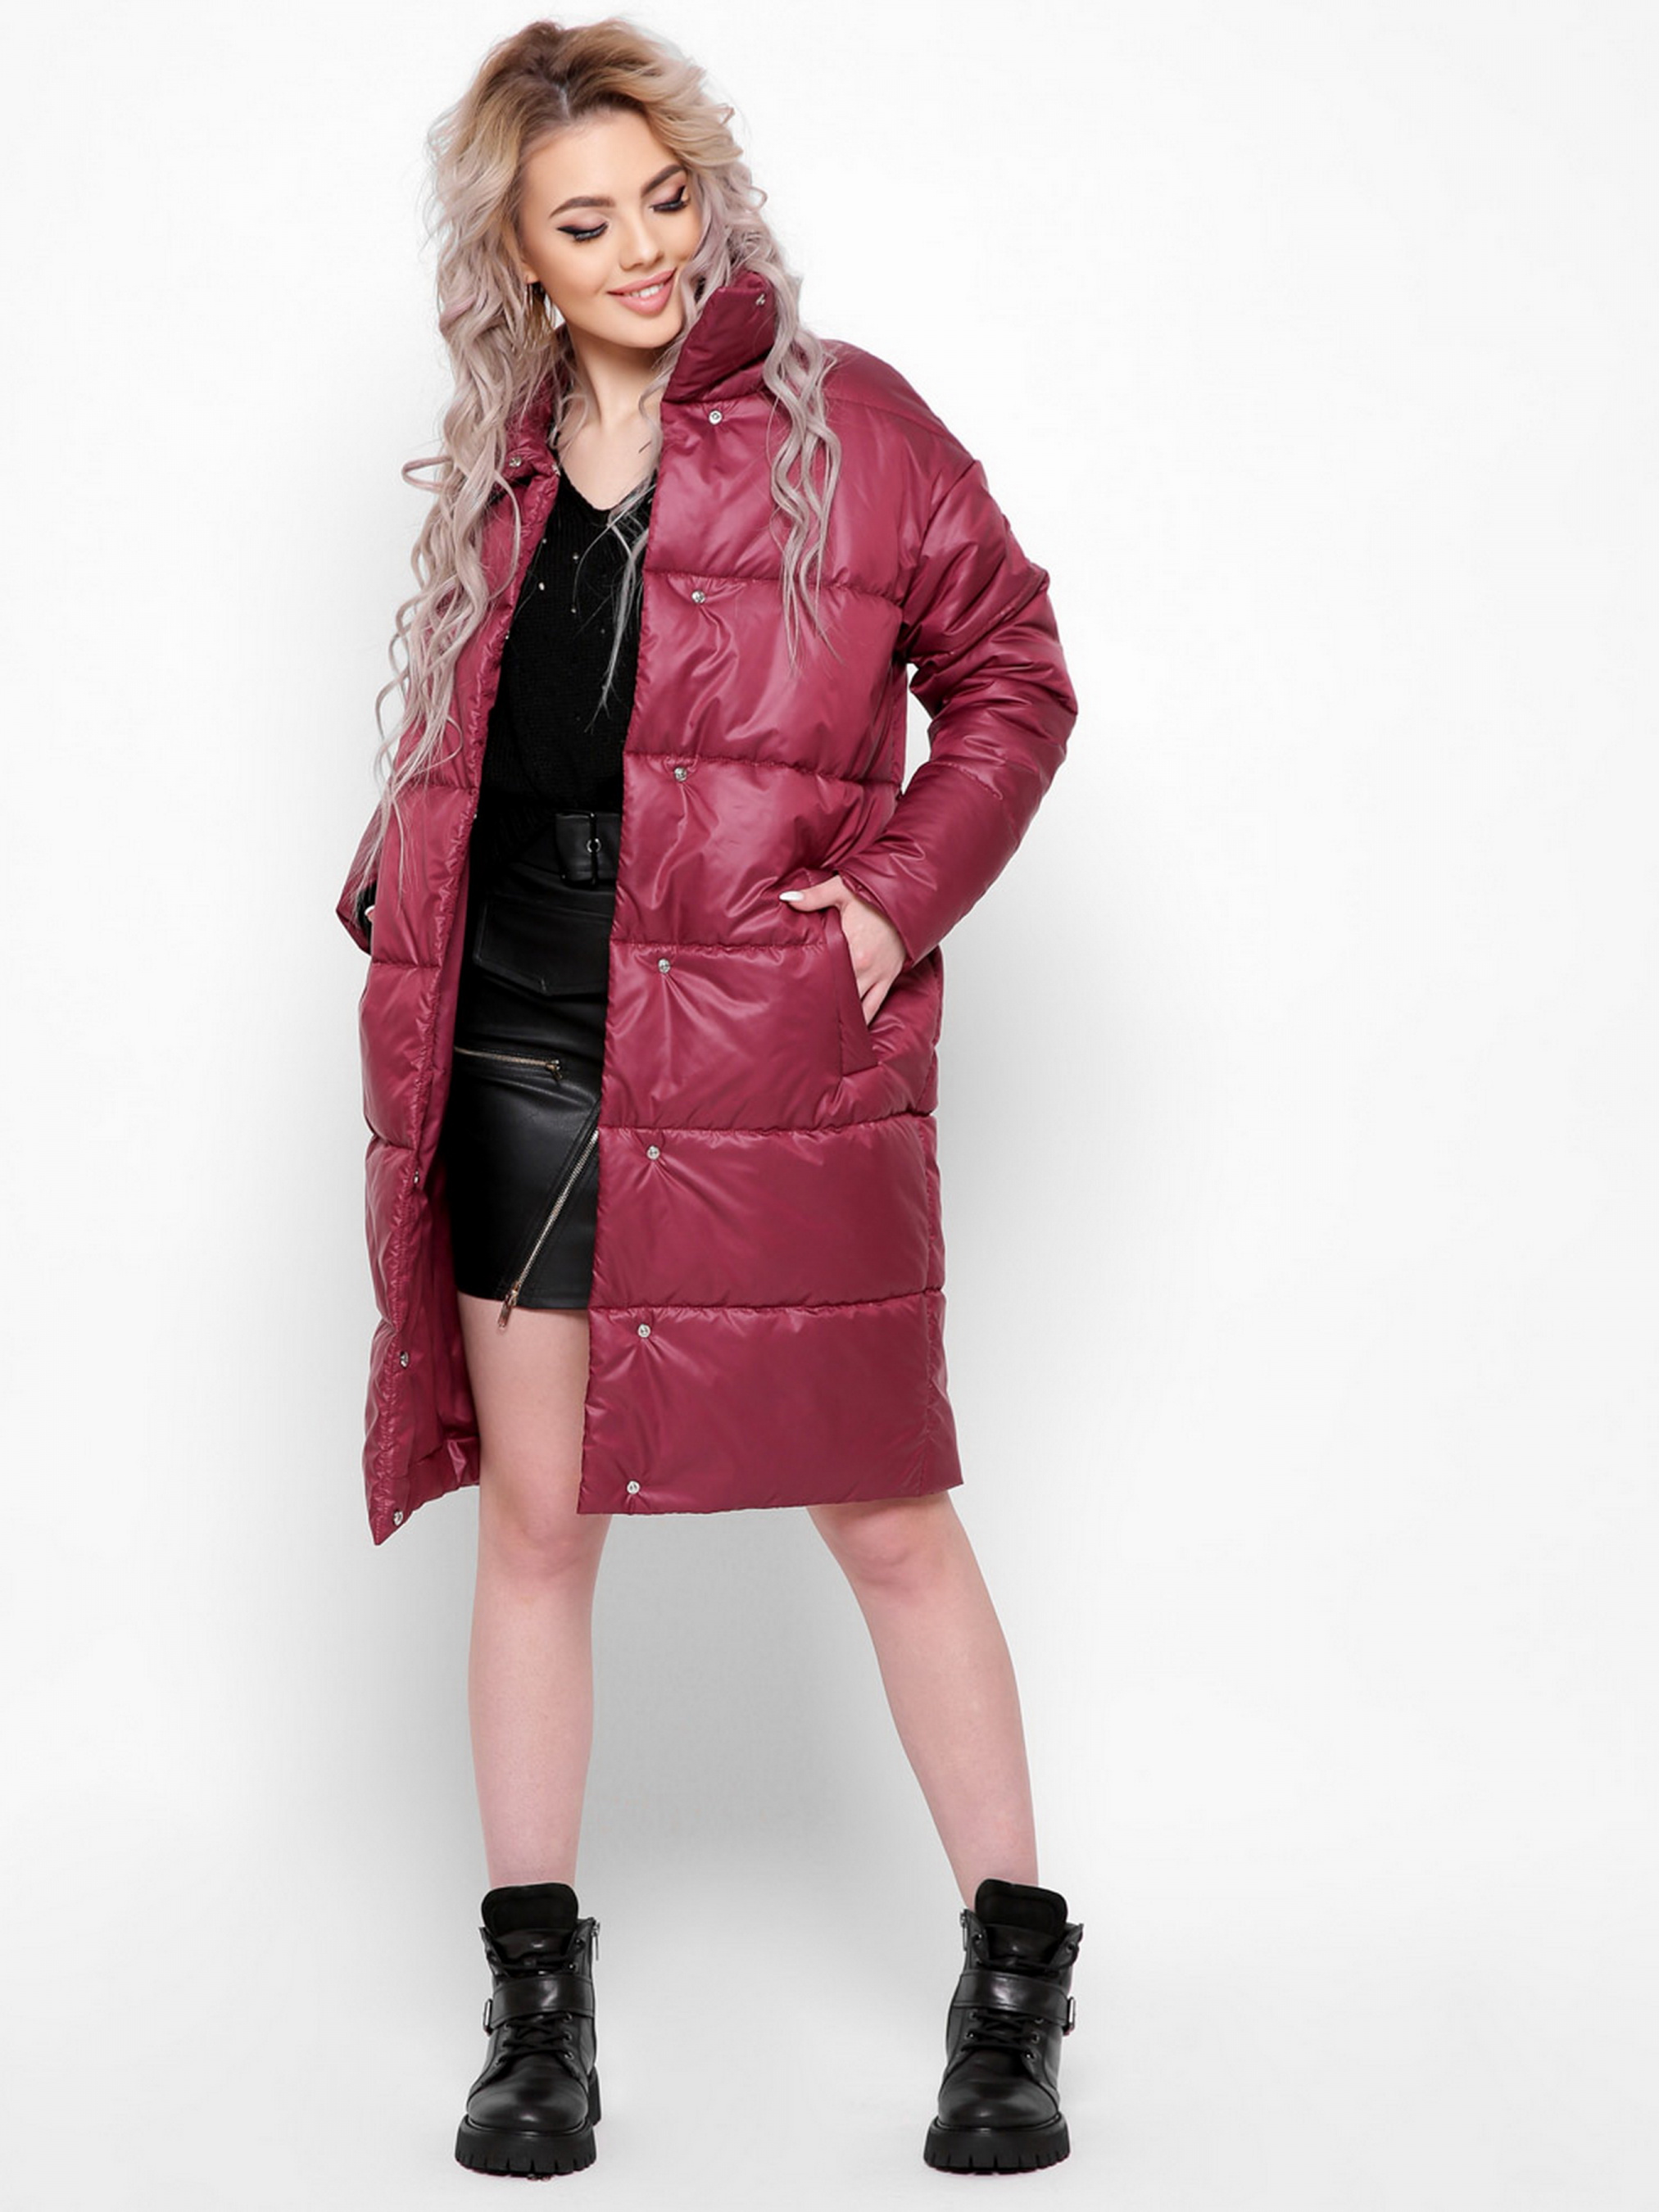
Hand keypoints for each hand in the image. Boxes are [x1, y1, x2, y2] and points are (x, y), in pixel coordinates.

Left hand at [779, 875, 905, 1024]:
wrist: (909, 899)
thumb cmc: (876, 896)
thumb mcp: (842, 890)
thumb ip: (813, 897)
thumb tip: (786, 898)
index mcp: (852, 949)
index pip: (825, 976)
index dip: (808, 989)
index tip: (792, 1001)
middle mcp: (865, 968)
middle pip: (839, 996)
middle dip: (822, 1009)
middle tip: (801, 1025)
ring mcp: (878, 976)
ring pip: (858, 1008)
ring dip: (842, 1019)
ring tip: (821, 1037)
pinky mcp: (888, 978)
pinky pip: (875, 1006)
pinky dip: (863, 1020)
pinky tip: (850, 1032)